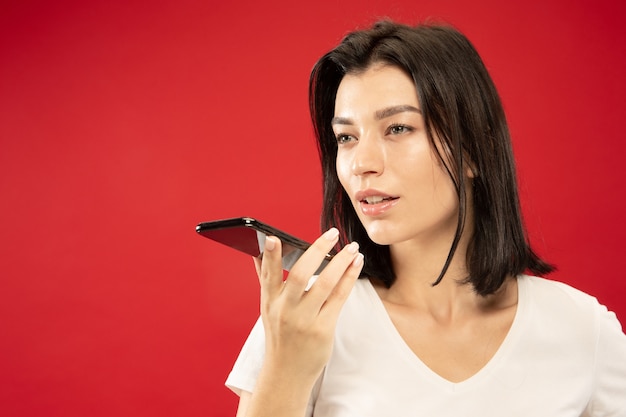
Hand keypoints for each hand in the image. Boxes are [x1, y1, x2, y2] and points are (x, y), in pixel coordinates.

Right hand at [253, 228, 363, 383]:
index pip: (268, 274)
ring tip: (352, 248)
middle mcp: (285, 310)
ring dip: (341, 263)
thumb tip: (258, 252)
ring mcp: (304, 321)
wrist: (287, 374)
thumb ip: (266, 280)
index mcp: (270, 301)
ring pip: (324, 285)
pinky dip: (348, 278)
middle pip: (300, 275)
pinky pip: (338, 298)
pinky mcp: (322, 330)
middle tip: (332, 234)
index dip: (271, 256)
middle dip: (317, 251)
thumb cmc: (280, 336)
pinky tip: (355, 265)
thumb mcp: (267, 308)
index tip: (274, 237)